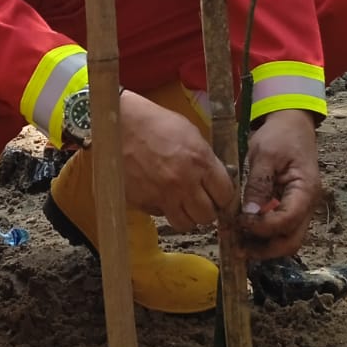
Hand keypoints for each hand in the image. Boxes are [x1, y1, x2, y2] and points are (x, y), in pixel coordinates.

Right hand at [119, 89, 233, 231]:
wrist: (120, 124)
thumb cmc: (156, 123)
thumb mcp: (191, 134)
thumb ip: (206, 160)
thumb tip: (215, 179)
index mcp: (201, 162)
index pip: (225, 196)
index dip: (224, 197)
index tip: (219, 196)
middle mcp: (184, 183)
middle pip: (207, 216)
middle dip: (207, 209)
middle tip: (201, 201)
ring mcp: (162, 195)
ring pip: (185, 224)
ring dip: (187, 215)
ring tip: (182, 203)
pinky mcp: (143, 202)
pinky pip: (161, 215)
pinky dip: (164, 209)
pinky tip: (160, 194)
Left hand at [240, 110, 320, 259]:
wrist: (292, 123)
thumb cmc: (280, 135)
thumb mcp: (265, 154)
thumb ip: (259, 184)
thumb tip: (250, 213)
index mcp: (305, 190)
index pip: (288, 221)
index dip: (263, 227)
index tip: (240, 223)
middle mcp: (307, 205)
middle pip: (291, 240)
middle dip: (265, 249)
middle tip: (237, 247)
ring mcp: (300, 208)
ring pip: (286, 239)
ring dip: (263, 245)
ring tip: (237, 242)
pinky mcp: (289, 206)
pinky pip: (280, 228)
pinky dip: (263, 235)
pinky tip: (243, 231)